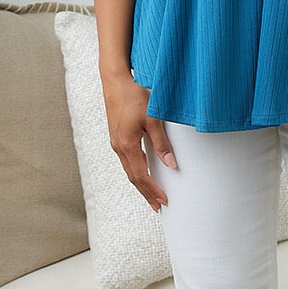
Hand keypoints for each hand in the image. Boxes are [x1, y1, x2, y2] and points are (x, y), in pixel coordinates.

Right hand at [100, 68, 176, 209]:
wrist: (115, 81)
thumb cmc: (134, 97)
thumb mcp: (152, 119)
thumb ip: (162, 143)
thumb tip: (172, 165)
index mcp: (126, 145)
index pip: (141, 176)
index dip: (153, 190)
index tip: (164, 202)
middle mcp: (118, 147)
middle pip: (133, 178)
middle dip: (146, 193)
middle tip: (158, 207)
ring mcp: (116, 142)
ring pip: (129, 170)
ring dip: (141, 184)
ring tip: (152, 194)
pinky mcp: (117, 136)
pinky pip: (127, 160)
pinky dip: (136, 171)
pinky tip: (144, 171)